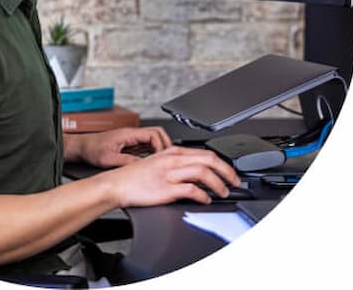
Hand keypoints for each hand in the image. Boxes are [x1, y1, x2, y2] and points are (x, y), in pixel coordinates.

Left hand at [65, 126, 171, 167]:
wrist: (81, 147)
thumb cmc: (91, 149)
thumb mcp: (109, 159)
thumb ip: (127, 162)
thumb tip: (142, 167)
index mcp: (128, 134)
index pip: (154, 134)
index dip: (162, 146)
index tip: (163, 158)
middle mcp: (132, 134)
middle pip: (157, 134)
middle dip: (165, 146)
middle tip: (168, 161)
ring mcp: (132, 139)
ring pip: (153, 140)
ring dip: (160, 150)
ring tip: (163, 164)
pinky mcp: (130, 145)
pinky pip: (147, 147)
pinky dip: (153, 154)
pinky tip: (153, 164)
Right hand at [105, 145, 241, 206]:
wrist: (117, 184)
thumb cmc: (135, 176)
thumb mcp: (158, 162)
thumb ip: (177, 164)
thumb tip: (197, 172)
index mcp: (172, 152)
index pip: (205, 153)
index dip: (223, 163)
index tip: (230, 172)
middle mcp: (173, 160)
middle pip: (209, 160)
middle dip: (227, 171)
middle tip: (235, 181)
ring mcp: (170, 174)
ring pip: (203, 172)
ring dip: (219, 184)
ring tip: (223, 192)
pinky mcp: (166, 189)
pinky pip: (191, 190)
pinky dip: (203, 195)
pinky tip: (205, 200)